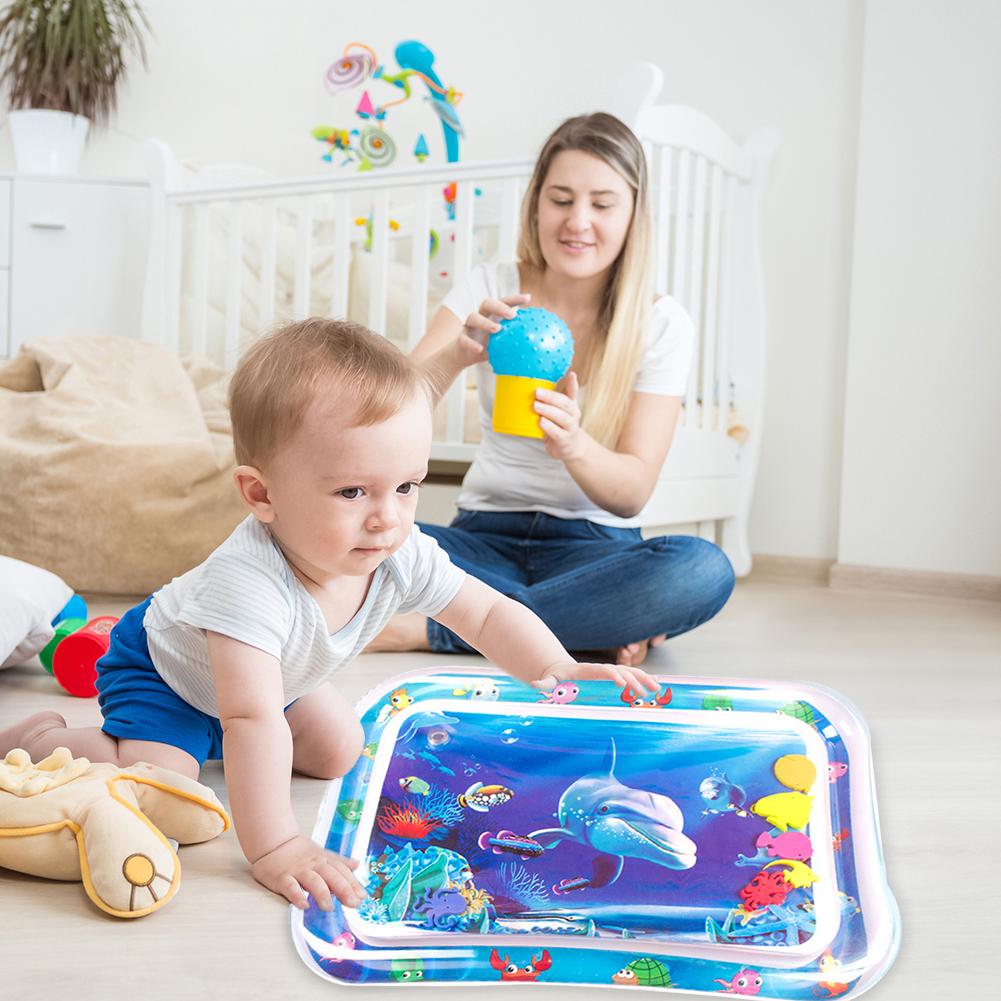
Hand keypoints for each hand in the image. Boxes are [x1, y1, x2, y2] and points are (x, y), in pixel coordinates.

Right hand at [251, 834, 364, 910]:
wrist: (274, 842)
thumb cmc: (299, 852)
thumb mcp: (322, 854)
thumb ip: (339, 862)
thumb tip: (357, 865)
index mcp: (324, 860)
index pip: (342, 871)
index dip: (353, 883)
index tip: (362, 896)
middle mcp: (313, 865)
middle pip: (331, 875)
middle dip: (344, 889)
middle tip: (353, 903)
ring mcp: (298, 871)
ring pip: (313, 881)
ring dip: (322, 894)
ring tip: (329, 907)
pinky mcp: (282, 877)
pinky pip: (290, 887)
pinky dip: (297, 896)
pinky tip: (304, 905)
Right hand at [454, 294, 530, 368]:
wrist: (462, 356)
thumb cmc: (486, 347)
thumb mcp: (502, 344)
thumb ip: (515, 341)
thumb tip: (538, 346)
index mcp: (492, 315)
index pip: (503, 302)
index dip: (515, 299)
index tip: (528, 298)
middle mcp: (480, 317)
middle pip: (487, 303)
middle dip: (500, 306)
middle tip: (512, 315)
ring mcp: (469, 327)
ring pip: (473, 317)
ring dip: (485, 322)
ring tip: (497, 329)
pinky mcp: (460, 339)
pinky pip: (464, 339)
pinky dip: (472, 343)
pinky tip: (480, 349)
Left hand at [530, 659, 659, 695]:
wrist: (559, 671)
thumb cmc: (554, 680)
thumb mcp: (548, 682)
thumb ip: (544, 685)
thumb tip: (535, 685)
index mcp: (586, 671)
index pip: (601, 670)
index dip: (611, 674)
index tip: (620, 683)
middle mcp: (600, 669)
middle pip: (620, 671)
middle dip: (632, 680)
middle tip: (643, 693)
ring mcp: (608, 672)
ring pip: (629, 672)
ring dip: (644, 679)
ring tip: (658, 688)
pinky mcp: (612, 677)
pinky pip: (631, 676)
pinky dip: (643, 680)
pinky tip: (657, 686)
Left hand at [535, 371, 584, 460]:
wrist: (570, 447)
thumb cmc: (561, 425)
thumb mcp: (559, 411)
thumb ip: (552, 398)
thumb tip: (539, 384)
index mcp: (571, 406)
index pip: (572, 393)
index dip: (573, 384)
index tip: (571, 374)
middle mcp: (573, 415)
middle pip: (565, 404)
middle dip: (551, 397)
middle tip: (537, 392)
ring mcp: (570, 428)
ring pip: (562, 418)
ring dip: (548, 410)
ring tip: (535, 405)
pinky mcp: (564, 440)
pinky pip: (557, 433)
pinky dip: (549, 427)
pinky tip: (540, 421)